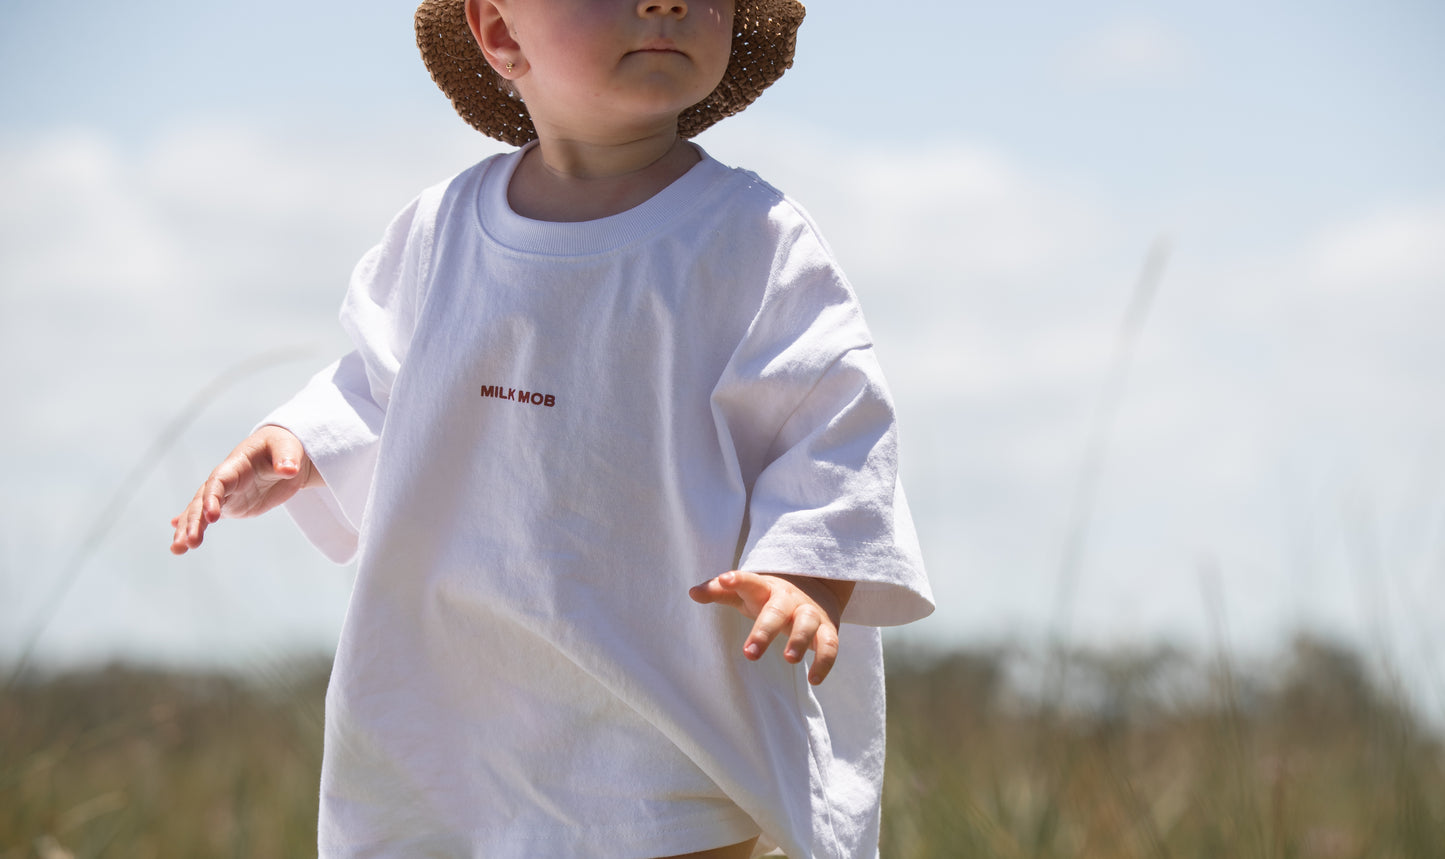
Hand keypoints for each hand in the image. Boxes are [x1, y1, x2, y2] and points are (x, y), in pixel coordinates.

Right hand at [169, 425, 318, 554]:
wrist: (285, 455)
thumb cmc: (283, 446)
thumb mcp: (288, 447)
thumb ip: (286, 457)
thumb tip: (289, 470)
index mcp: (235, 464)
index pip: (218, 481)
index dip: (212, 497)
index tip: (212, 517)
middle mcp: (225, 480)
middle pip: (203, 499)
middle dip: (195, 520)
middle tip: (189, 541)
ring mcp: (226, 494)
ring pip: (200, 511)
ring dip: (188, 528)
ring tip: (178, 549)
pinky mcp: (232, 505)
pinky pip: (209, 517)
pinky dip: (194, 527)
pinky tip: (180, 542)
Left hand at [689, 572, 854, 684]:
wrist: (816, 590)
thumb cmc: (769, 598)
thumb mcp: (746, 593)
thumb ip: (720, 591)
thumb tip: (692, 592)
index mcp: (765, 589)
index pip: (750, 581)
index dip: (737, 580)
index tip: (725, 580)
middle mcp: (788, 599)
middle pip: (777, 610)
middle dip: (765, 630)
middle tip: (750, 653)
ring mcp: (809, 613)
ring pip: (807, 624)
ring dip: (800, 640)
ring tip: (789, 659)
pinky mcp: (827, 629)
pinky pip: (830, 645)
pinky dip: (825, 661)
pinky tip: (814, 679)